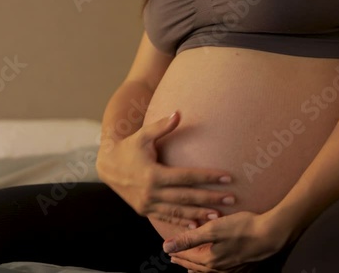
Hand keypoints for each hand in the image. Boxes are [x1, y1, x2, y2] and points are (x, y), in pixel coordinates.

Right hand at [96, 111, 235, 226]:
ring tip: (218, 216)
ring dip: (199, 214)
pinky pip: (165, 218)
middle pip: (187, 197)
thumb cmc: (128, 147)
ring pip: (178, 211)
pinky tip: (195, 225)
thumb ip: (161, 126)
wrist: (107, 165)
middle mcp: (151, 192)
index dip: (208, 177)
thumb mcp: (142, 135)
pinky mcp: (144, 210)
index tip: (227, 177)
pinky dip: (181, 222)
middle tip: (232, 199)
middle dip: (210, 198)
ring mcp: (147, 203)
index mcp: (153, 174)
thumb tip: (178, 113)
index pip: (187, 177)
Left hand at [163, 211, 289, 271]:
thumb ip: (188, 239)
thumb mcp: (212, 230)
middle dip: (185, 261)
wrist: (273, 234)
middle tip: (174, 258)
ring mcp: (234, 269)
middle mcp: (221, 269)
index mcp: (210, 260)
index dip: (177, 251)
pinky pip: (223, 271)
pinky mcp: (245, 267)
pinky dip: (213, 270)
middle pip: (197, 266)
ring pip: (210, 271)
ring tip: (190, 268)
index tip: (167, 250)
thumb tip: (166, 248)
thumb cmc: (243, 228)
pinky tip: (216, 267)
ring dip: (198, 268)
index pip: (188, 256)